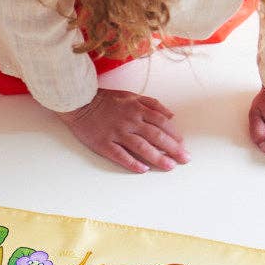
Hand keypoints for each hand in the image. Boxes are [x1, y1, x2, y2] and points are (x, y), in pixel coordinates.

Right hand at [54, 89, 189, 172]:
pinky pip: (120, 155)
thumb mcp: (131, 95)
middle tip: (185, 159)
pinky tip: (143, 169)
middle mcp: (129, 121)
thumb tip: (170, 115)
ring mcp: (116, 133)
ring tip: (169, 166)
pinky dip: (132, 163)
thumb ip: (151, 104)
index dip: (173, 134)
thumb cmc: (105, 99)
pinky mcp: (104, 144)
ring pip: (141, 147)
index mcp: (137, 109)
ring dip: (157, 158)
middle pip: (156, 136)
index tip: (182, 144)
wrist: (79, 102)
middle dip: (173, 149)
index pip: (161, 123)